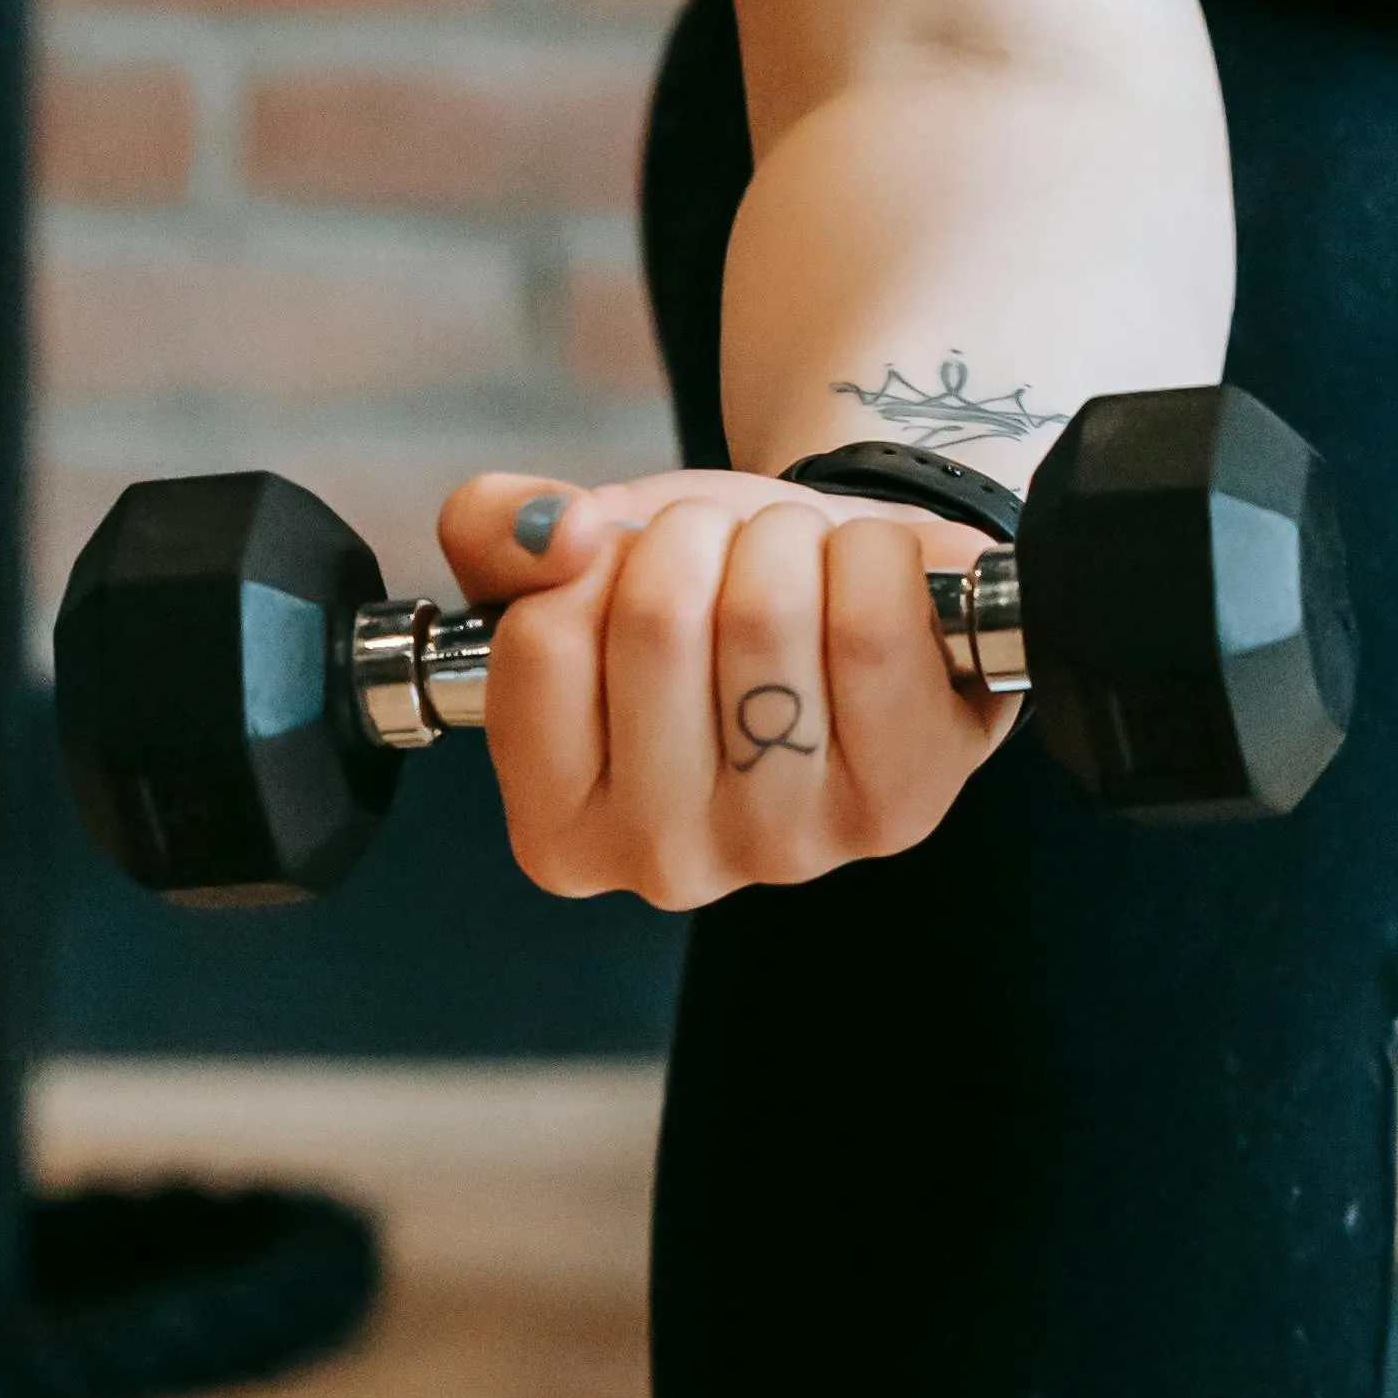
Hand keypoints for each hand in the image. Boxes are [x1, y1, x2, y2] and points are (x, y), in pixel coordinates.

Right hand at [438, 462, 1016, 908]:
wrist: (852, 591)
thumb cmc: (709, 591)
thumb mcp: (582, 553)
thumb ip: (497, 532)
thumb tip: (555, 533)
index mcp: (559, 828)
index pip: (543, 641)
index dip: (597, 557)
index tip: (633, 569)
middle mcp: (666, 866)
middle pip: (661, 614)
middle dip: (700, 535)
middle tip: (728, 560)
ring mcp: (790, 847)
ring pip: (770, 610)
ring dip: (789, 540)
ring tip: (799, 573)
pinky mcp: (901, 804)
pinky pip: (877, 624)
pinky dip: (877, 555)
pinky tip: (874, 588)